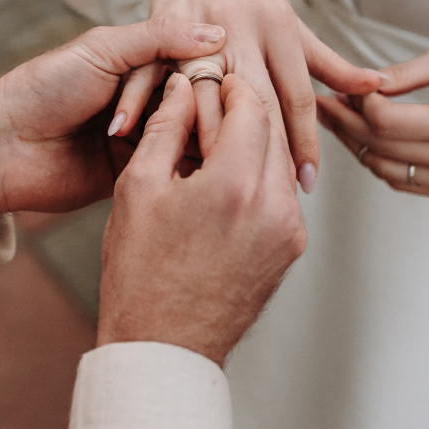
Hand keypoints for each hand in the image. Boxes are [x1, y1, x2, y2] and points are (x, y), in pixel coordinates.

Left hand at [0, 17, 225, 219]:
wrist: (1, 146)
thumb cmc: (46, 89)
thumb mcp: (103, 50)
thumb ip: (159, 38)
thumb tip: (218, 33)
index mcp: (139, 63)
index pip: (193, 66)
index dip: (208, 76)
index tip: (214, 86)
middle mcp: (145, 98)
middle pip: (195, 103)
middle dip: (203, 112)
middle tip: (202, 124)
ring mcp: (141, 137)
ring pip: (188, 136)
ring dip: (196, 140)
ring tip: (203, 147)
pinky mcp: (135, 173)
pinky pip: (170, 169)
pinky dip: (182, 167)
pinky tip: (195, 169)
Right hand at [98, 72, 306, 365]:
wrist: (165, 346)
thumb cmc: (141, 273)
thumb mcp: (138, 188)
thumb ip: (164, 127)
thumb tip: (182, 86)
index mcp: (232, 184)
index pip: (251, 106)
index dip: (231, 86)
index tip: (213, 82)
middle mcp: (273, 206)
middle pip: (273, 131)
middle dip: (246, 111)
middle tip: (214, 107)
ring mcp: (289, 231)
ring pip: (280, 162)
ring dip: (255, 145)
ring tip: (217, 146)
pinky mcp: (291, 250)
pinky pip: (282, 195)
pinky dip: (261, 178)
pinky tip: (228, 183)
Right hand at [111, 0, 384, 190]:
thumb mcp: (292, 25)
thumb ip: (330, 64)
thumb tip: (374, 87)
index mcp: (279, 28)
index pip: (297, 95)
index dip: (306, 142)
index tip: (308, 183)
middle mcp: (243, 28)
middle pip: (254, 97)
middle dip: (262, 149)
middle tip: (265, 196)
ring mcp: (199, 26)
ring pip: (203, 89)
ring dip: (203, 135)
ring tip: (206, 179)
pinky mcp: (160, 25)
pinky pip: (149, 71)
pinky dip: (138, 101)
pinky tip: (134, 135)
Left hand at [316, 42, 428, 202]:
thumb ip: (408, 73)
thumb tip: (364, 82)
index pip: (386, 121)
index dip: (356, 104)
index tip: (342, 87)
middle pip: (379, 147)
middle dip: (344, 124)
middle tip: (324, 103)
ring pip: (384, 170)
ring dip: (356, 145)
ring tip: (339, 119)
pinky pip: (402, 182)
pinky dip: (378, 161)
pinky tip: (365, 138)